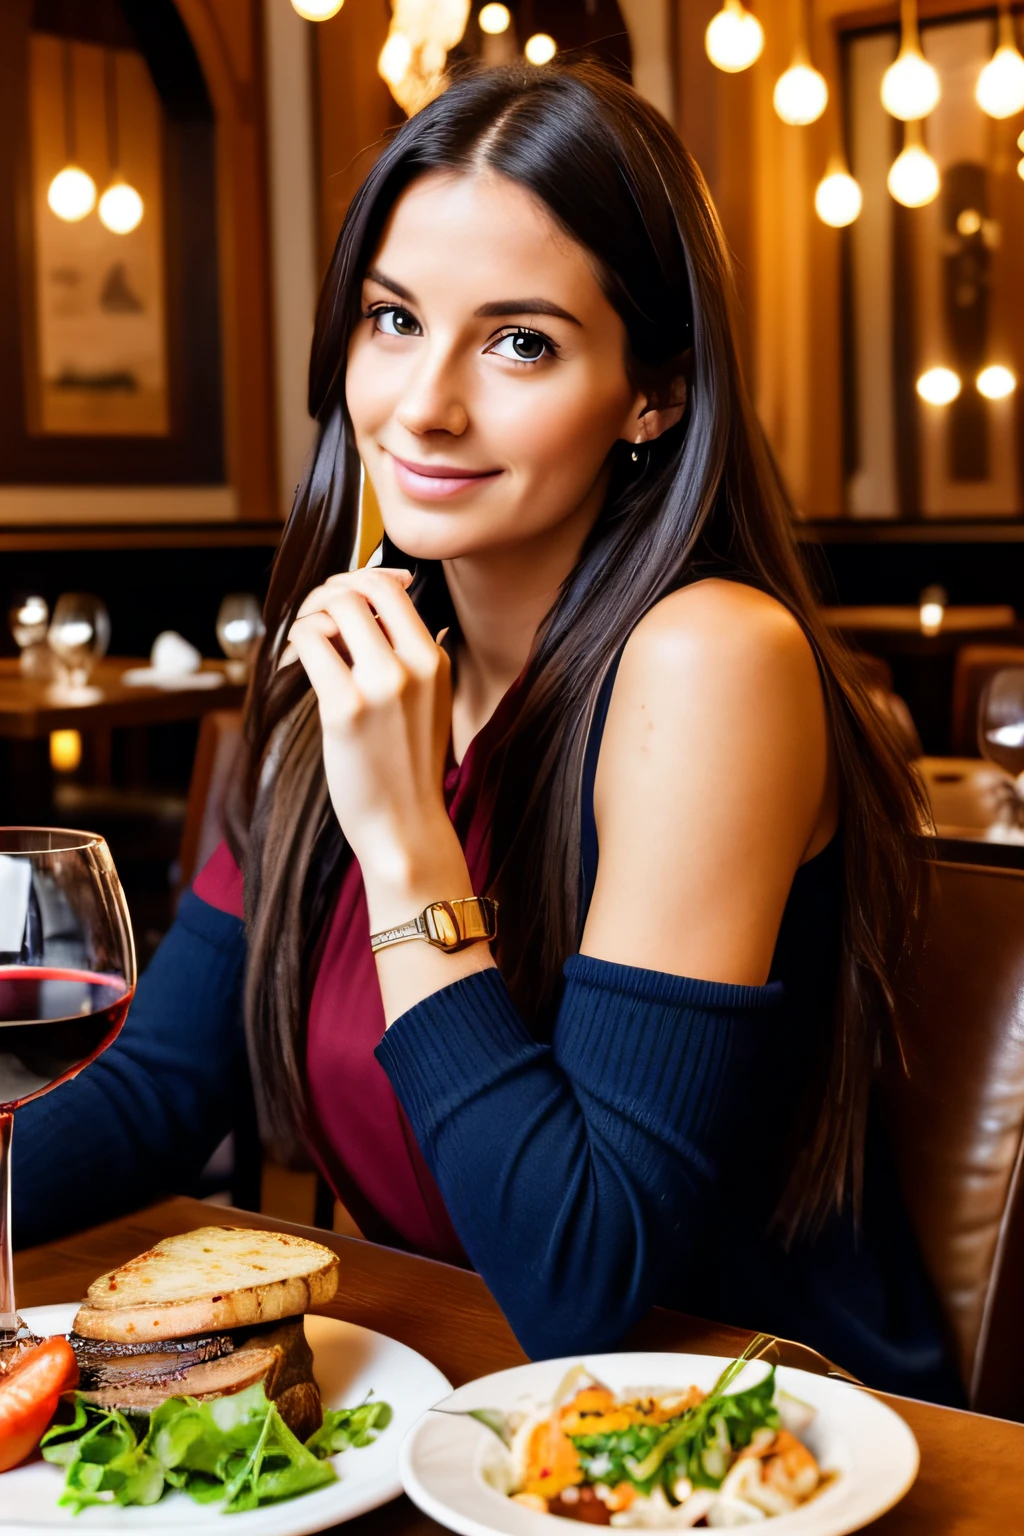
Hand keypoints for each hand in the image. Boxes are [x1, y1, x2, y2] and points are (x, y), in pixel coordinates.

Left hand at [282, 569, 463, 906]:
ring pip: (332, 609)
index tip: (340, 603)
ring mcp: (381, 684)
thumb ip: (402, 657)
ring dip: (307, 619)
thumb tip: (356, 612)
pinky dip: (293, 645)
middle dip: (325, 595)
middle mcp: (413, 664)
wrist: (405, 828)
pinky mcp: (345, 707)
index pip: (391, 587)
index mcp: (435, 658)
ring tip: (303, 650)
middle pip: (358, 589)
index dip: (356, 582)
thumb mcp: (426, 702)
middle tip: (312, 623)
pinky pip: (308, 642)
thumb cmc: (406, 769)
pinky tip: (293, 668)